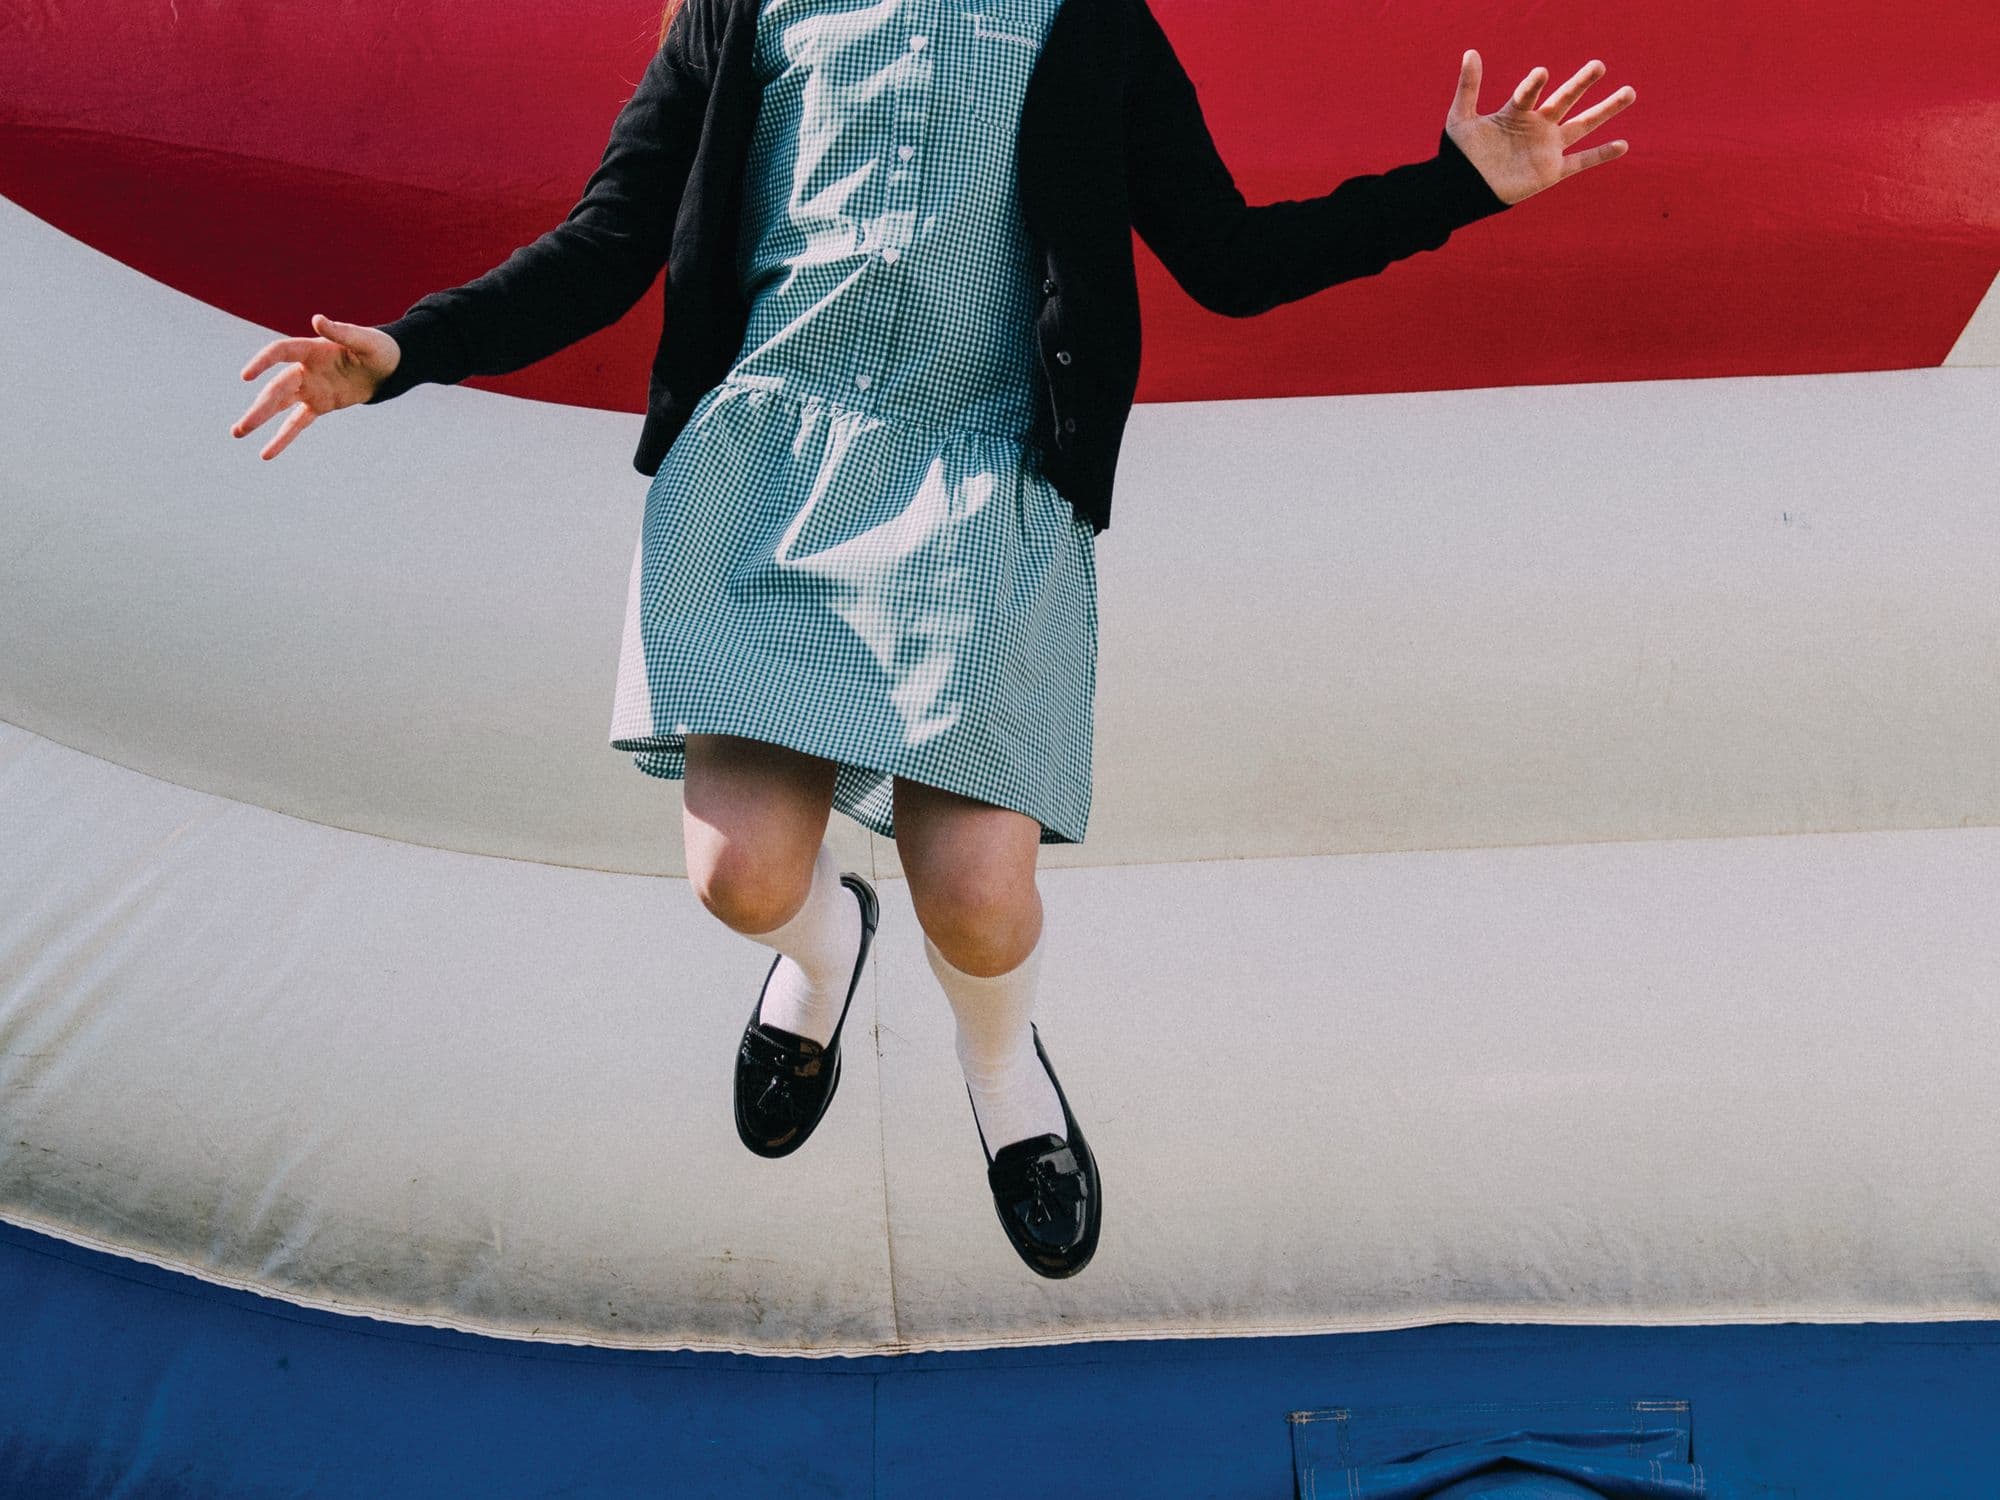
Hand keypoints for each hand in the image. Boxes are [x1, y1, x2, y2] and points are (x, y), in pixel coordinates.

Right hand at [231, 314, 400, 459]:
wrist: (388, 368)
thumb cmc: (376, 348)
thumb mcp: (364, 340)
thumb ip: (341, 332)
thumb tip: (316, 319)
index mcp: (310, 350)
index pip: (279, 353)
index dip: (262, 363)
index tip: (246, 376)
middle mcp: (304, 370)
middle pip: (276, 389)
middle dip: (259, 409)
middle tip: (239, 428)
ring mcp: (309, 389)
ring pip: (279, 405)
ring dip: (259, 419)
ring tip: (238, 432)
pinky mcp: (318, 405)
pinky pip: (297, 423)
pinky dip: (283, 437)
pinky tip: (267, 452)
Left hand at [1444, 51, 1634, 206]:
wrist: (1463, 190)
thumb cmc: (1459, 155)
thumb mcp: (1461, 118)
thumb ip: (1468, 87)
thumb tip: (1470, 51)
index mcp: (1516, 112)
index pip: (1529, 93)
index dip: (1534, 84)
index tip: (1541, 74)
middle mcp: (1536, 126)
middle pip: (1565, 100)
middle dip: (1581, 83)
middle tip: (1599, 65)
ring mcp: (1546, 147)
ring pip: (1582, 125)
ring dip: (1605, 109)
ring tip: (1629, 92)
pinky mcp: (1551, 171)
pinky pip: (1581, 162)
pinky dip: (1601, 155)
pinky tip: (1623, 145)